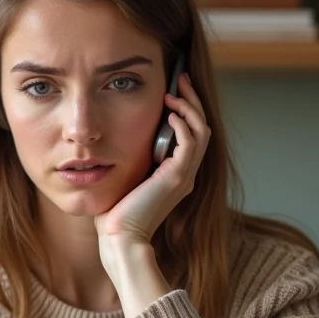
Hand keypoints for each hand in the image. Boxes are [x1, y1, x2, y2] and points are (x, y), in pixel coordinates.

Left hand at [94, 73, 209, 274]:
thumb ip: (134, 159)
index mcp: (176, 175)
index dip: (187, 110)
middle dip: (192, 101)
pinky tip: (169, 114)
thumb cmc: (116, 213)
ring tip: (174, 93)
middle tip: (181, 79)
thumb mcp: (127, 177)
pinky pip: (190, 143)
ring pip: (200, 132)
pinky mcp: (176, 178)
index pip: (192, 136)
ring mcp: (184, 176)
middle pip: (202, 128)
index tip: (175, 90)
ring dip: (189, 108)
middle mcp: (185, 175)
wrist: (120, 238)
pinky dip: (182, 124)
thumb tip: (122, 135)